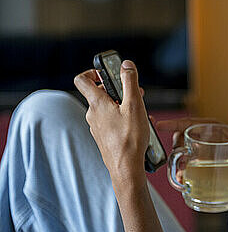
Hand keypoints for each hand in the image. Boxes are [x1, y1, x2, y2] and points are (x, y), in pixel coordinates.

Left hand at [74, 60, 148, 188]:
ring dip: (123, 105)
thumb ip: (130, 82)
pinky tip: (138, 126)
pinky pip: (111, 122)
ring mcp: (97, 127)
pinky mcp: (103, 137)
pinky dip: (123, 119)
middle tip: (136, 94)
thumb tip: (126, 64)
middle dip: (119, 90)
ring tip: (141, 112)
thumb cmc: (130, 138)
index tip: (108, 73)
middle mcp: (92, 114)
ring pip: (108, 108)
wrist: (126, 167)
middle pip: (100, 94)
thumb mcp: (135, 105)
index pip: (82, 79)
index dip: (93, 72)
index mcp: (97, 103)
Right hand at [156, 118, 227, 195]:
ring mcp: (203, 153)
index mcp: (216, 129)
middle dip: (176, 149)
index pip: (192, 123)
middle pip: (182, 139)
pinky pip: (188, 169)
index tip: (160, 125)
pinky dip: (182, 175)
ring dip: (177, 164)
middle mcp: (206, 139)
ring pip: (182, 155)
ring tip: (180, 176)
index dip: (175, 123)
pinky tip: (182, 182)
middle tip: (180, 162)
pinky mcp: (203, 167)